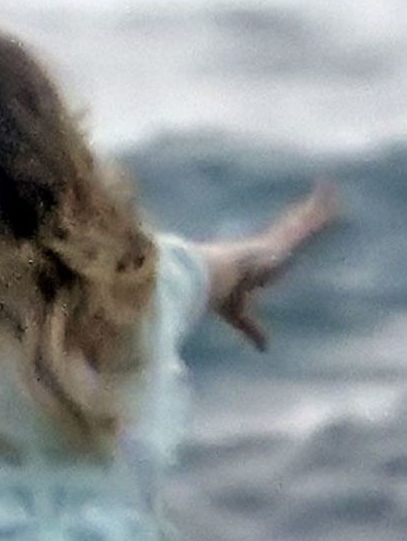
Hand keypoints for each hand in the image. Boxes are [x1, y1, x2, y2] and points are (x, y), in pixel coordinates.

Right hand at [215, 178, 337, 350]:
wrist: (212, 277)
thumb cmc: (220, 295)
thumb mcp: (241, 317)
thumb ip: (254, 330)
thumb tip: (263, 350)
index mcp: (259, 263)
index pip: (277, 249)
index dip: (286, 239)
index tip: (291, 229)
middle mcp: (269, 249)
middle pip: (291, 230)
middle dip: (303, 218)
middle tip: (315, 202)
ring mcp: (277, 243)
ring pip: (301, 223)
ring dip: (315, 208)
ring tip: (328, 190)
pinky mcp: (283, 240)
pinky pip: (307, 221)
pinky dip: (318, 205)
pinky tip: (326, 190)